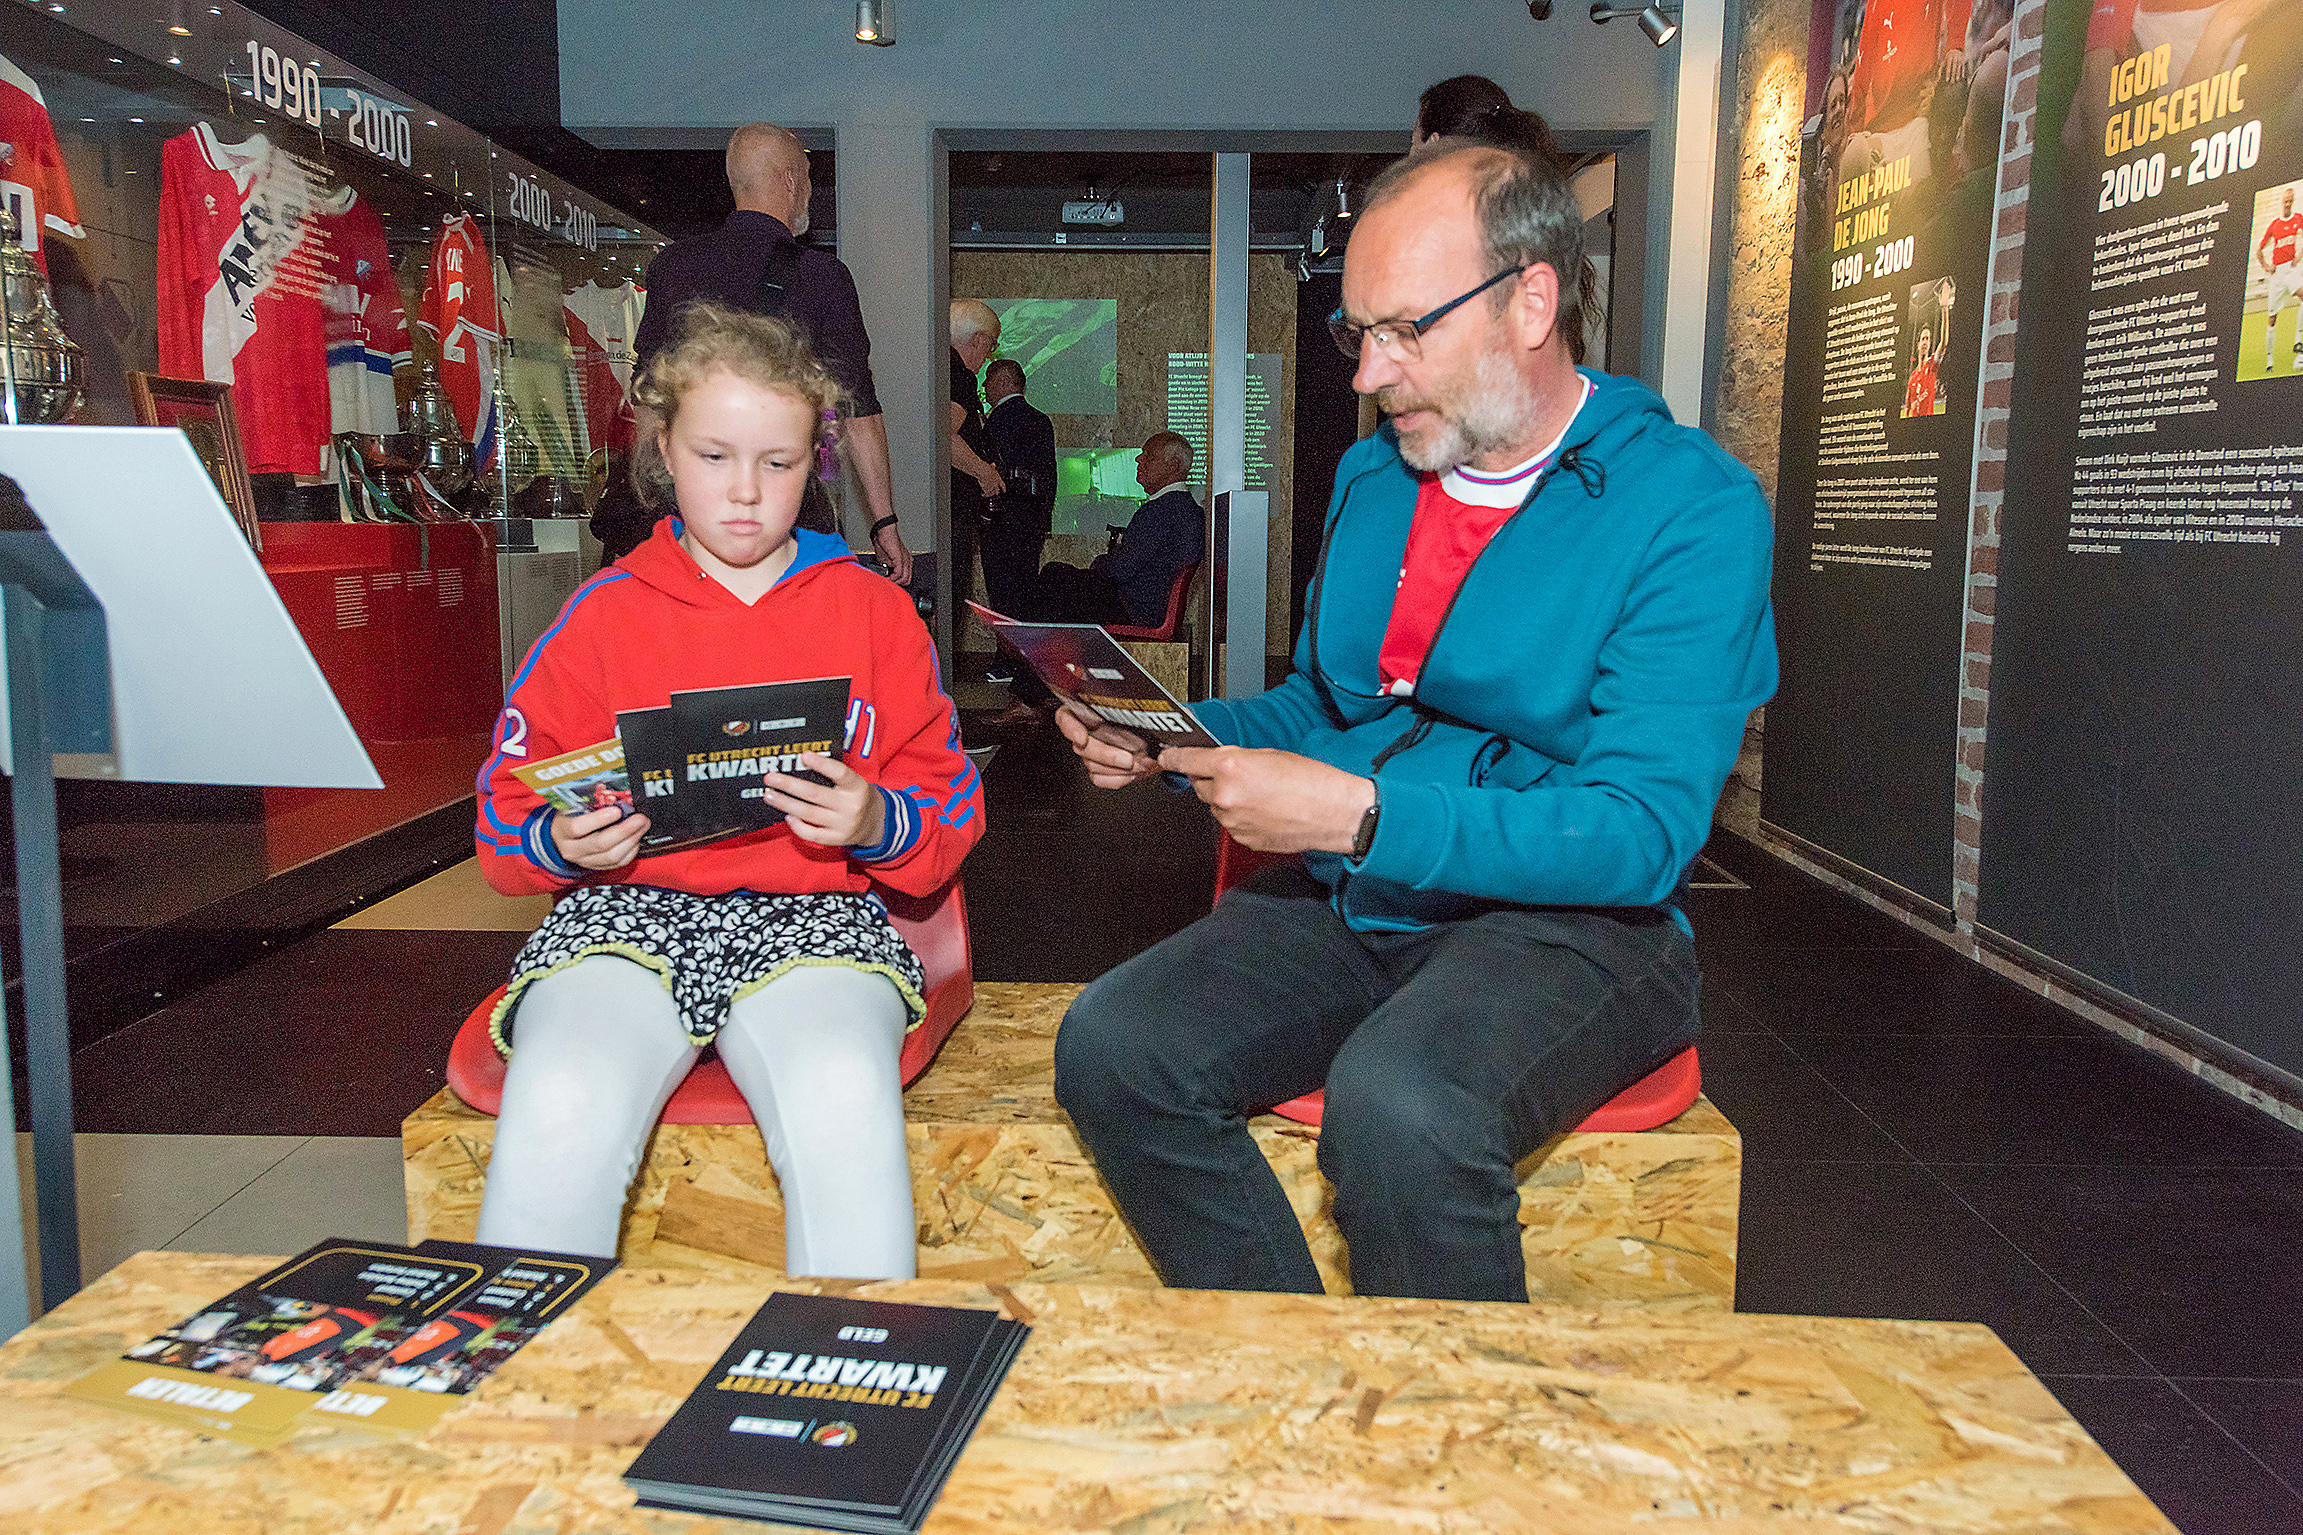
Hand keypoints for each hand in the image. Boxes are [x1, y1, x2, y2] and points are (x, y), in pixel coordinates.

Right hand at [550, 803, 648, 870]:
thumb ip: (591, 802)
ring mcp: (585, 861)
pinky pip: (618, 862)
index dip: (598, 819)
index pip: (577, 827)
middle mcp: (572, 849)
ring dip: (632, 840)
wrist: (561, 838)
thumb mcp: (573, 807)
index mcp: (562, 831)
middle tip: (640, 818)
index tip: (616, 810)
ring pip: (612, 856)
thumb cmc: (570, 818)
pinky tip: (636, 838)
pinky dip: (631, 850)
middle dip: (624, 830)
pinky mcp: (597, 867)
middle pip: (600, 844)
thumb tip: (615, 794)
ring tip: (642, 825)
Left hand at [764, 752, 884, 847]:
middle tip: (770, 778)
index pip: (840, 773)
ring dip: (785, 803)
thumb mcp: (853, 782)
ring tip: (769, 794)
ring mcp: (842, 825)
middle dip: (789, 785)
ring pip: (808, 813)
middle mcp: (851, 807)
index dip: (821, 764)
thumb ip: (833, 774)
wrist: (874, 823)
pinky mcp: (835, 839)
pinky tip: (787, 815)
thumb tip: (801, 762)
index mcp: (857, 787)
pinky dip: (796, 825)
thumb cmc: (856, 796)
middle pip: (815, 794)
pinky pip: (811, 834)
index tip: (803, 755)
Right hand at [873, 521, 913, 585]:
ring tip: (888, 580)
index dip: (899, 582)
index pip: (907, 577)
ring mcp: (905, 560)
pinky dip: (894, 577)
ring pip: (904, 578)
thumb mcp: (886, 559)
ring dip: (895, 582)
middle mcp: (907, 561)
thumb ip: (888, 567)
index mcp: (906, 561)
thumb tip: (888, 574)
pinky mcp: (900, 559)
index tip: (891, 583)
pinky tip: (889, 577)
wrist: (884, 532)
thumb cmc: (884, 542)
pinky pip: (899, 573)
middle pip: (907, 580)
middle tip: (890, 583)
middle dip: (898, 584)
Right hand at [973, 465, 1006, 497]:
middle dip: (996, 492)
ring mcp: (992, 488)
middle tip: (995, 493)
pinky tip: (983, 495)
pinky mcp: (987, 490)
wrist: (984, 472)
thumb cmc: (987, 469)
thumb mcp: (991, 467)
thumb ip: (993, 467)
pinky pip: (987, 494)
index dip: (1004, 489)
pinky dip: (985, 495)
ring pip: (992, 493)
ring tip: (987, 494)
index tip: (1004, 491)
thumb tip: (993, 464)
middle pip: (997, 491)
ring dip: (990, 494)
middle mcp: (996, 484)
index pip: (1003, 485)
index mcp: (998, 479)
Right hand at [1055, 701, 1160, 788]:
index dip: (1071, 728)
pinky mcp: (1096, 768)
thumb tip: (1130, 705)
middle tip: (1129, 759)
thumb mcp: (1137, 706)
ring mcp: (1089, 752)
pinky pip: (1098, 778)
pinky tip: (1131, 774)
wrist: (1155, 742)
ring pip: (1091, 765)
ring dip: (1117, 768)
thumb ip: (1129, 704)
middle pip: (1082, 747)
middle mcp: (1084, 731)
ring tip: (1139, 764)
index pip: (1065, 717)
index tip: (1082, 738)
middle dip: (1107, 755)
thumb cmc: (1144, 719)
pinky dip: (1117, 778)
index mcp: (1086, 710)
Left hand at [1157, 745, 1373, 855]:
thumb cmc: (1311, 781)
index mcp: (1230, 769)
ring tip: (1261, 795)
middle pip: (1199, 785)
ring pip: (1216, 806)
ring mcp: (1232, 821)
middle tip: (1241, 776)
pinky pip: (1231, 824)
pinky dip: (1241, 817)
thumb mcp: (1268, 755)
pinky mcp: (1242, 839)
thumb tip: (1218, 763)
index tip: (1166, 757)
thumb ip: (1236, 759)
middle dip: (1212, 779)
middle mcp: (1225, 796)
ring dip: (1228, 799)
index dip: (1173, 758)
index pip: (1186, 761)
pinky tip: (1265, 811)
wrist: (1333, 813)